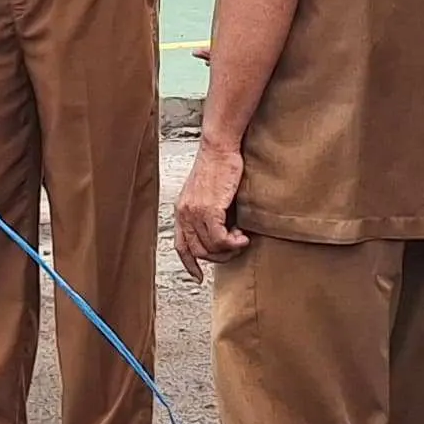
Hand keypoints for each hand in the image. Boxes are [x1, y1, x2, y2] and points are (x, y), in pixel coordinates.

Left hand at [174, 132, 248, 275]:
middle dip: (219, 257)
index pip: (181, 246)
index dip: (190, 264)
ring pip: (210, 248)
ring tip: (241, 239)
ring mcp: (194, 212)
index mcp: (182, 210)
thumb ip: (209, 212)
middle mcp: (184, 213)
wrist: (220, 146)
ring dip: (229, 249)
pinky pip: (219, 239)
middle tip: (235, 248)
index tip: (199, 277)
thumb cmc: (219, 164)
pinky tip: (242, 237)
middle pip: (198, 252)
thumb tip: (222, 231)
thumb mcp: (208, 191)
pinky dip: (233, 243)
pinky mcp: (209, 209)